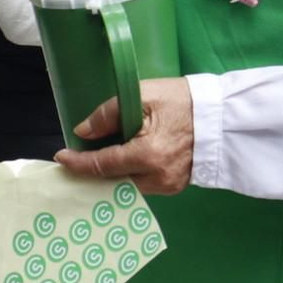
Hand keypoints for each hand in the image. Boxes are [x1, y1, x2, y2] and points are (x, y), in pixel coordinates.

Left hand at [55, 77, 193, 195]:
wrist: (221, 115)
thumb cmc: (182, 101)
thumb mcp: (143, 95)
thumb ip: (109, 114)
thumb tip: (82, 132)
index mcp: (148, 154)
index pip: (103, 165)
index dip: (78, 163)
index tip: (60, 158)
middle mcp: (157, 178)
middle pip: (112, 182)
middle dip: (91, 173)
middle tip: (74, 160)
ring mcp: (168, 186)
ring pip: (126, 187)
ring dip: (109, 176)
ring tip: (94, 161)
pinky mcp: (175, 187)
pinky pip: (142, 186)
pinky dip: (127, 177)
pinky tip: (119, 164)